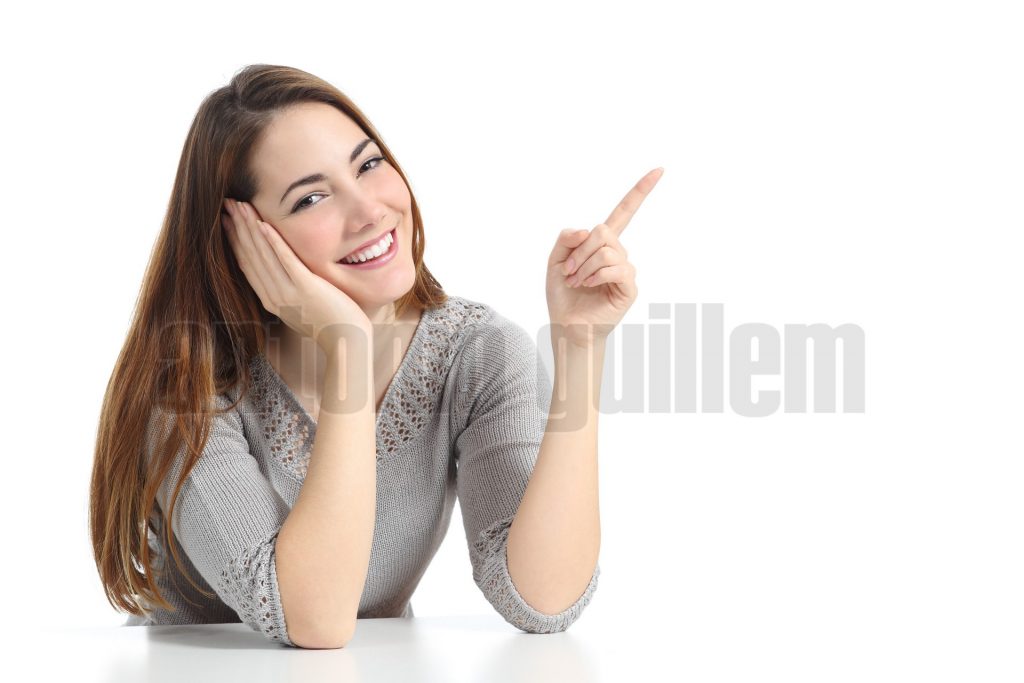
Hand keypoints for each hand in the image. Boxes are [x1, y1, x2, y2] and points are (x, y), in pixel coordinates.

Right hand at [221, 199, 372, 352]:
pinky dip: (273, 242)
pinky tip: (263, 224)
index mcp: (270, 300)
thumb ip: (287, 294)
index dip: (234, 240)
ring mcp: (288, 293)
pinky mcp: (306, 288)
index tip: (226, 220)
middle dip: (237, 227)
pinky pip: (286, 261)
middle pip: (250, 255)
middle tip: (226, 204)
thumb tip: (282, 280)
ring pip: (263, 255)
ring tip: (240, 205)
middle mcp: (274, 297)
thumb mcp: (300, 309)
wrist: (346, 342)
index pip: (246, 264)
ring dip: (250, 228)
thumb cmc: (329, 325)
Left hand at [545, 168, 663, 348]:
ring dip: (584, 266)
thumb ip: (567, 237)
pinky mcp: (629, 288)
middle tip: (568, 270)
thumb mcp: (555, 259)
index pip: (624, 212)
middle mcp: (617, 254)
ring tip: (576, 281)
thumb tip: (589, 229)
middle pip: (603, 230)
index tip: (659, 170)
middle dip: (580, 249)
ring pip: (607, 250)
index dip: (640, 191)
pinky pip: (616, 268)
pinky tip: (588, 286)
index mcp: (602, 244)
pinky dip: (595, 275)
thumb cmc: (563, 295)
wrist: (566, 325)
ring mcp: (625, 270)